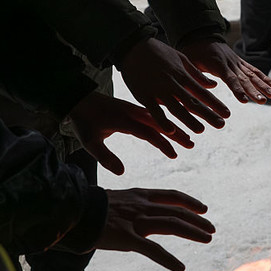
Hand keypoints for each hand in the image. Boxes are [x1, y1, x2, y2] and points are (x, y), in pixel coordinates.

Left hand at [69, 92, 193, 174]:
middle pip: (159, 123)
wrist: (79, 98)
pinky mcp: (135, 108)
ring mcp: (135, 109)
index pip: (146, 132)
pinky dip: (166, 121)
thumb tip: (122, 172)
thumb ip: (105, 157)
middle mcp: (132, 112)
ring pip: (159, 119)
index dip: (161, 143)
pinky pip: (155, 114)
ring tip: (189, 138)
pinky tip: (176, 127)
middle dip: (176, 134)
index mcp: (123, 120)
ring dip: (174, 128)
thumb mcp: (90, 141)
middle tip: (191, 144)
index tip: (174, 155)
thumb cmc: (84, 122)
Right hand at [96, 189, 215, 270]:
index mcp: (140, 196)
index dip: (189, 202)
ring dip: (193, 232)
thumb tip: (139, 209)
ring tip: (207, 239)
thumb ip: (131, 204)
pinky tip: (180, 267)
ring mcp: (136, 222)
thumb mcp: (115, 199)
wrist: (73, 210)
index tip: (203, 208)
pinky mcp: (127, 238)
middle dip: (197, 220)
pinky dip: (168, 259)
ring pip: (172, 225)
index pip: (171, 196)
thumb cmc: (90, 208)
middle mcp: (142, 206)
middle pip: (177, 211)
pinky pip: (152, 250)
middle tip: (211, 229)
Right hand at [118, 38, 230, 134]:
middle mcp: (172, 84)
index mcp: (182, 75)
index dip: (215, 104)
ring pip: (176, 107)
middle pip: (192, 102)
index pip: (202, 93)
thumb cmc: (158, 52)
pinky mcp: (144, 95)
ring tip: (201, 130)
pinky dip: (162, 120)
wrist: (133, 46)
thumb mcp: (180, 58)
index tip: (227, 114)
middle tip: (221, 125)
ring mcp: (158, 90)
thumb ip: (196, 74)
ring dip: (189, 120)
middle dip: (208, 114)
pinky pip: (154, 110)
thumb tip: (214, 85)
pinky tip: (171, 131)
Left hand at [181, 39, 270, 103]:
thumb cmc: (192, 52)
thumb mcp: (189, 62)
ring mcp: (237, 62)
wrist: (201, 35)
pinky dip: (264, 77)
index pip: (230, 78)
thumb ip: (194, 75)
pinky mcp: (241, 62)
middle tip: (263, 101)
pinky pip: (254, 70)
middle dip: (254, 90)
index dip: (237, 90)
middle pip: (244, 78)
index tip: (245, 101)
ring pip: (252, 75)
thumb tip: (198, 91)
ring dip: (263, 85)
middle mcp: (230, 62)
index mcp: (218, 64)